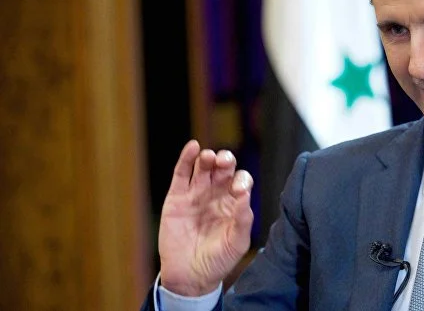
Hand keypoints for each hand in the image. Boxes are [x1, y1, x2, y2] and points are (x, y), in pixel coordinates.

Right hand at [158, 140, 253, 295]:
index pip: (241, 181)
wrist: (190, 276)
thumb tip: (245, 194)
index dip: (241, 180)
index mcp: (234, 203)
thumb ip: (243, 219)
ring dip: (207, 158)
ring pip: (203, 167)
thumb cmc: (218, 260)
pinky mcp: (177, 197)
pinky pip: (181, 174)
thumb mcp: (237, 242)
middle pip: (223, 169)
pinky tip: (192, 147)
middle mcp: (216, 194)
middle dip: (225, 161)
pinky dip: (186, 158)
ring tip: (209, 157)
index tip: (238, 189)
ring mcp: (196, 194)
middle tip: (224, 161)